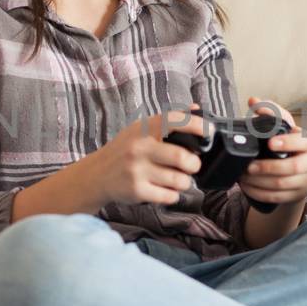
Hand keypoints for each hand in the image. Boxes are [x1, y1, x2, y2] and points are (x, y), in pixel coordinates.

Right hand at [82, 103, 207, 207]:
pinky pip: (169, 196)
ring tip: (177, 179)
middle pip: (182, 158)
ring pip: (179, 180)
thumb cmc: (124, 150)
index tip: (209, 132)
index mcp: (144, 129)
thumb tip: (196, 109)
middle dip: (194, 164)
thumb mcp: (141, 129)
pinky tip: (164, 189)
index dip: (198, 126)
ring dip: (184, 182)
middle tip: (192, 165)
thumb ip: (168, 121)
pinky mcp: (136, 191)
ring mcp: (137, 171)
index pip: (175, 121)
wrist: (96, 174)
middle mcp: (139, 148)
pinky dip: (173, 195)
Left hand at [236, 96, 306, 208]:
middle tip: (249, 167)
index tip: (270, 143)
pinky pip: (278, 197)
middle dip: (268, 168)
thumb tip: (253, 100)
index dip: (287, 143)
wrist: (296, 172)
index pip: (302, 142)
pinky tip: (248, 188)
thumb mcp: (281, 128)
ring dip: (260, 182)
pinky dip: (260, 193)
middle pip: (293, 167)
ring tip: (243, 177)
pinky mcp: (298, 195)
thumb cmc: (286, 145)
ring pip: (283, 185)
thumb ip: (269, 113)